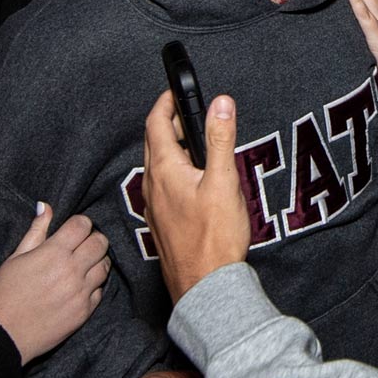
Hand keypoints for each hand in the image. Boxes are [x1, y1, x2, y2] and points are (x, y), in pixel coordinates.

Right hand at [0, 202, 112, 364]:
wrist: (4, 334)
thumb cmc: (4, 293)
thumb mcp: (15, 257)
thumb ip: (36, 231)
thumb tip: (45, 206)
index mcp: (54, 252)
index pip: (83, 225)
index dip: (80, 223)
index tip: (74, 229)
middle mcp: (72, 270)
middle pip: (100, 243)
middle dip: (93, 239)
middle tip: (82, 244)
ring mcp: (80, 292)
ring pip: (105, 266)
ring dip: (97, 261)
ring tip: (83, 264)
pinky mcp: (84, 312)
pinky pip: (100, 291)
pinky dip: (94, 285)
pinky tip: (81, 286)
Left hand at [140, 89, 249, 303]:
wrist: (205, 286)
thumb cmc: (213, 239)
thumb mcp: (223, 182)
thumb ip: (220, 139)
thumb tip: (220, 103)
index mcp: (164, 169)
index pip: (155, 122)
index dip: (166, 102)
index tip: (177, 91)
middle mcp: (153, 185)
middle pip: (155, 142)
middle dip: (172, 123)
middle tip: (195, 117)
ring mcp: (155, 205)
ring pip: (159, 165)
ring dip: (175, 149)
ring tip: (201, 148)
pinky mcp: (162, 221)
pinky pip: (163, 185)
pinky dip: (176, 171)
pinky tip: (197, 182)